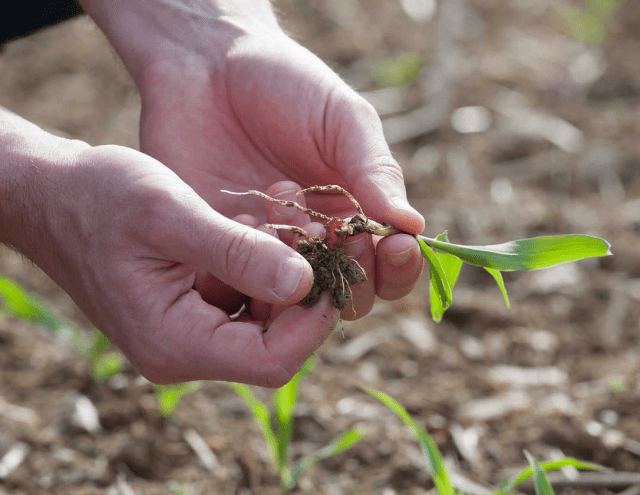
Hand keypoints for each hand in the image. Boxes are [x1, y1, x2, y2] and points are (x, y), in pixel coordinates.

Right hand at [7, 137, 337, 385]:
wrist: (53, 194)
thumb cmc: (98, 198)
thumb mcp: (169, 216)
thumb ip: (236, 253)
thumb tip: (303, 285)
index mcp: (175, 341)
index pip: (273, 360)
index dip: (314, 319)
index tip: (334, 263)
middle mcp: (183, 349)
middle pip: (275, 344)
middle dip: (305, 292)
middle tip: (321, 236)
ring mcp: (186, 332)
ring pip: (264, 319)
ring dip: (285, 274)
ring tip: (288, 222)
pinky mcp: (189, 310)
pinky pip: (244, 299)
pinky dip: (261, 266)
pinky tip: (257, 227)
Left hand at [136, 27, 425, 319]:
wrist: (206, 64)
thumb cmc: (285, 83)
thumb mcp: (342, 118)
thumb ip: (375, 170)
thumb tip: (414, 224)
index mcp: (356, 212)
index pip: (389, 263)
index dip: (399, 265)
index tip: (397, 245)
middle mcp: (314, 240)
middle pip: (347, 292)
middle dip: (352, 273)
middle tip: (337, 232)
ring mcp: (266, 248)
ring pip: (294, 296)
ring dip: (299, 267)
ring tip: (285, 205)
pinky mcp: (220, 247)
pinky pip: (239, 280)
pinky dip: (249, 261)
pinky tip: (245, 216)